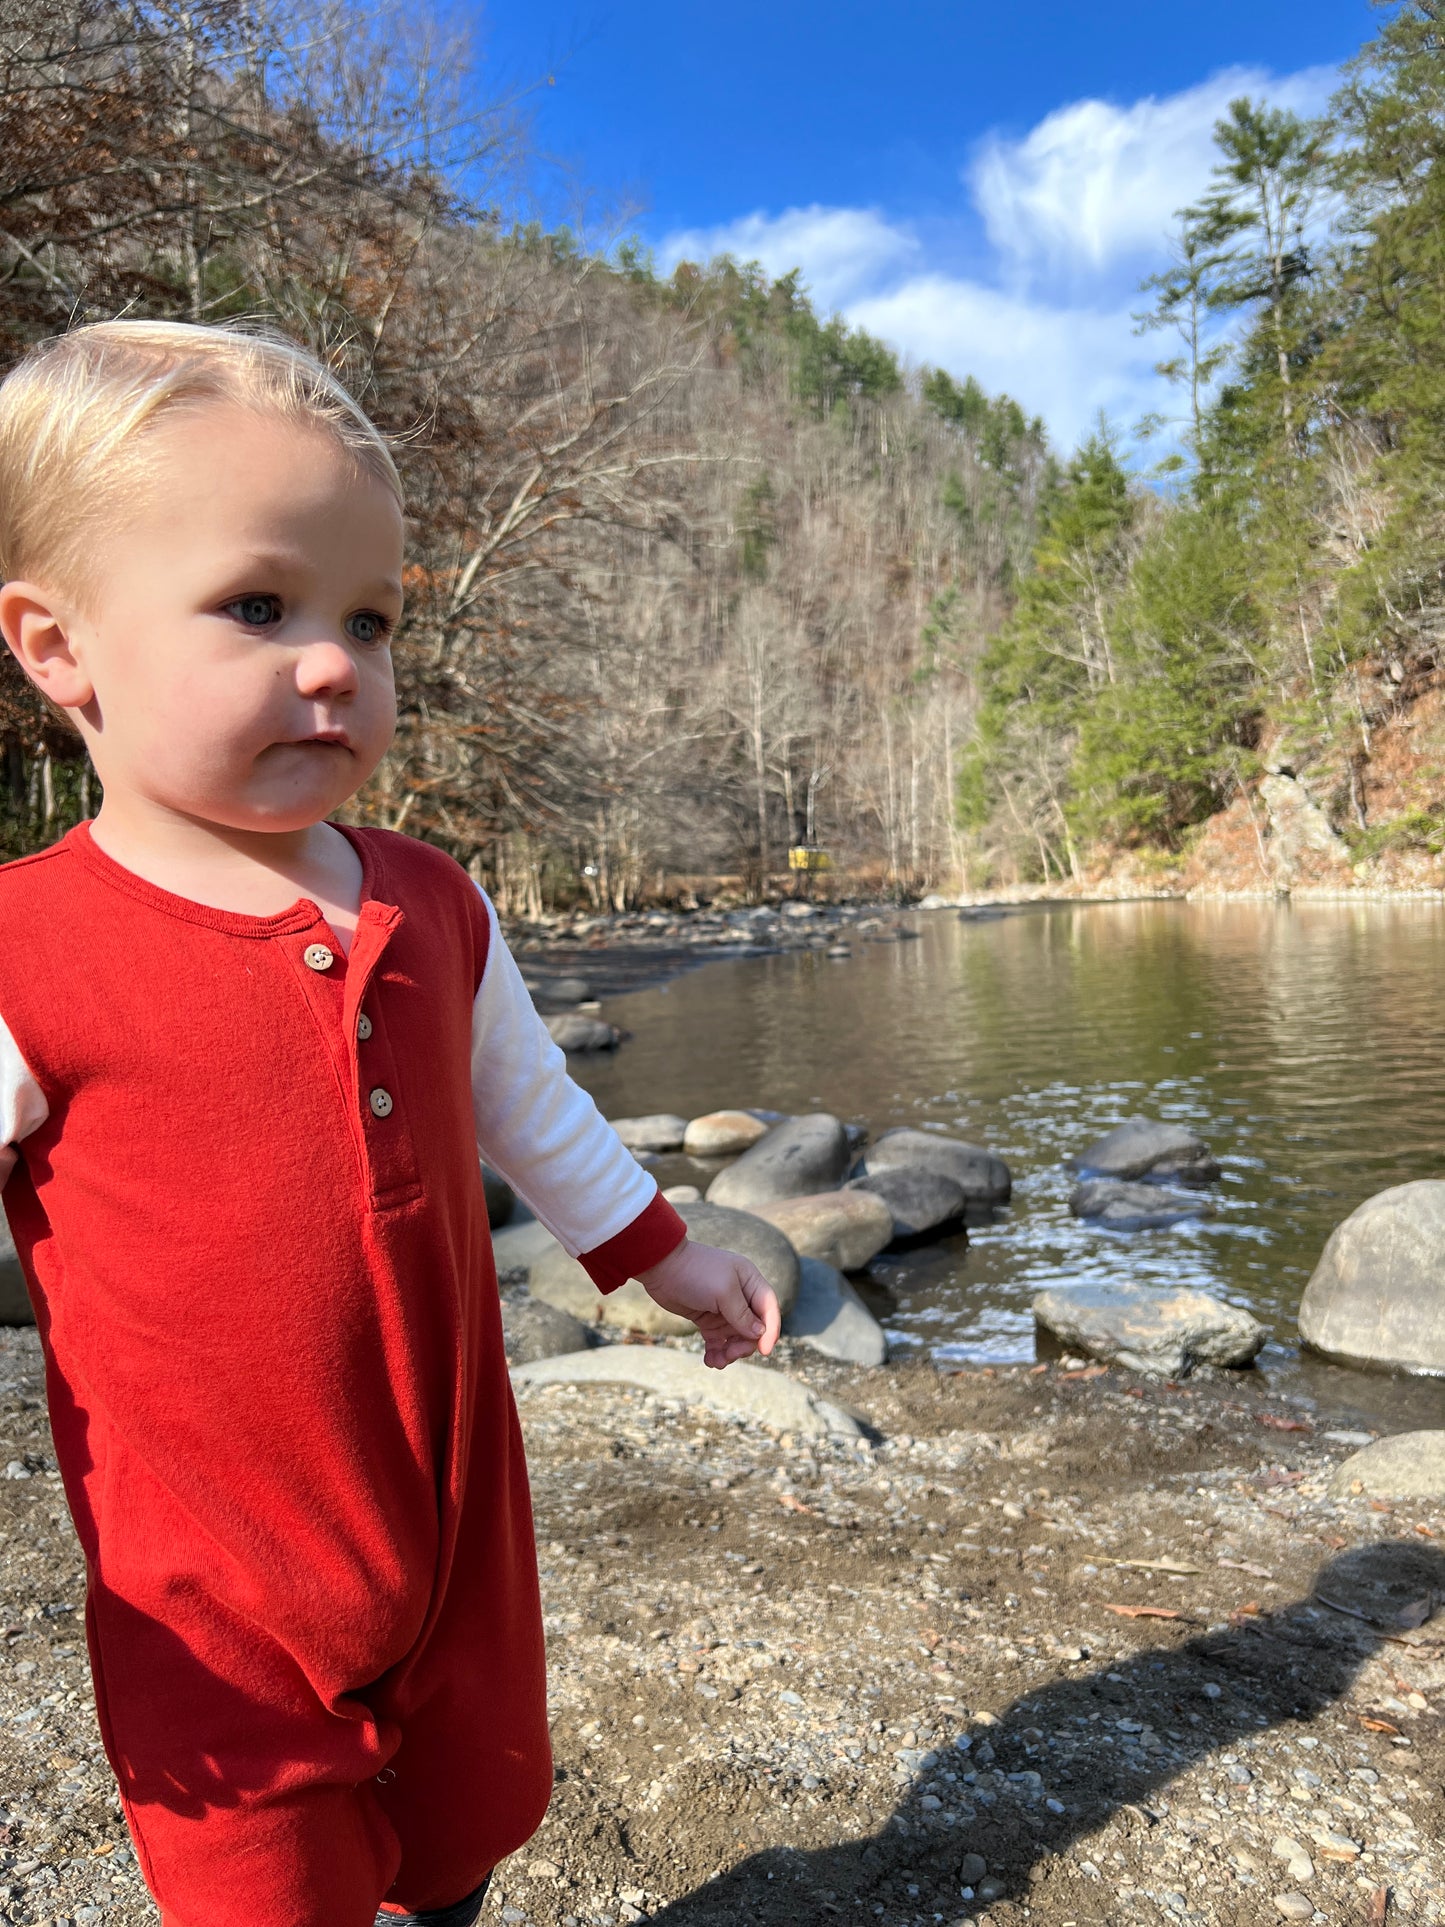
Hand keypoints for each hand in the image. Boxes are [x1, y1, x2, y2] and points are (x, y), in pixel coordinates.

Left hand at [636, 1239, 781, 1369]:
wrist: (661, 1267)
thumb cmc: (695, 1273)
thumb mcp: (723, 1292)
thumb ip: (742, 1314)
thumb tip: (759, 1333)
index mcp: (750, 1282)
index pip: (769, 1310)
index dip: (771, 1331)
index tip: (764, 1351)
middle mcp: (741, 1296)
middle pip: (754, 1329)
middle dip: (744, 1345)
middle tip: (729, 1354)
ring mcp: (724, 1309)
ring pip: (736, 1338)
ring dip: (729, 1353)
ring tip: (716, 1361)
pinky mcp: (708, 1319)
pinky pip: (719, 1341)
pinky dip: (717, 1352)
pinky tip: (710, 1360)